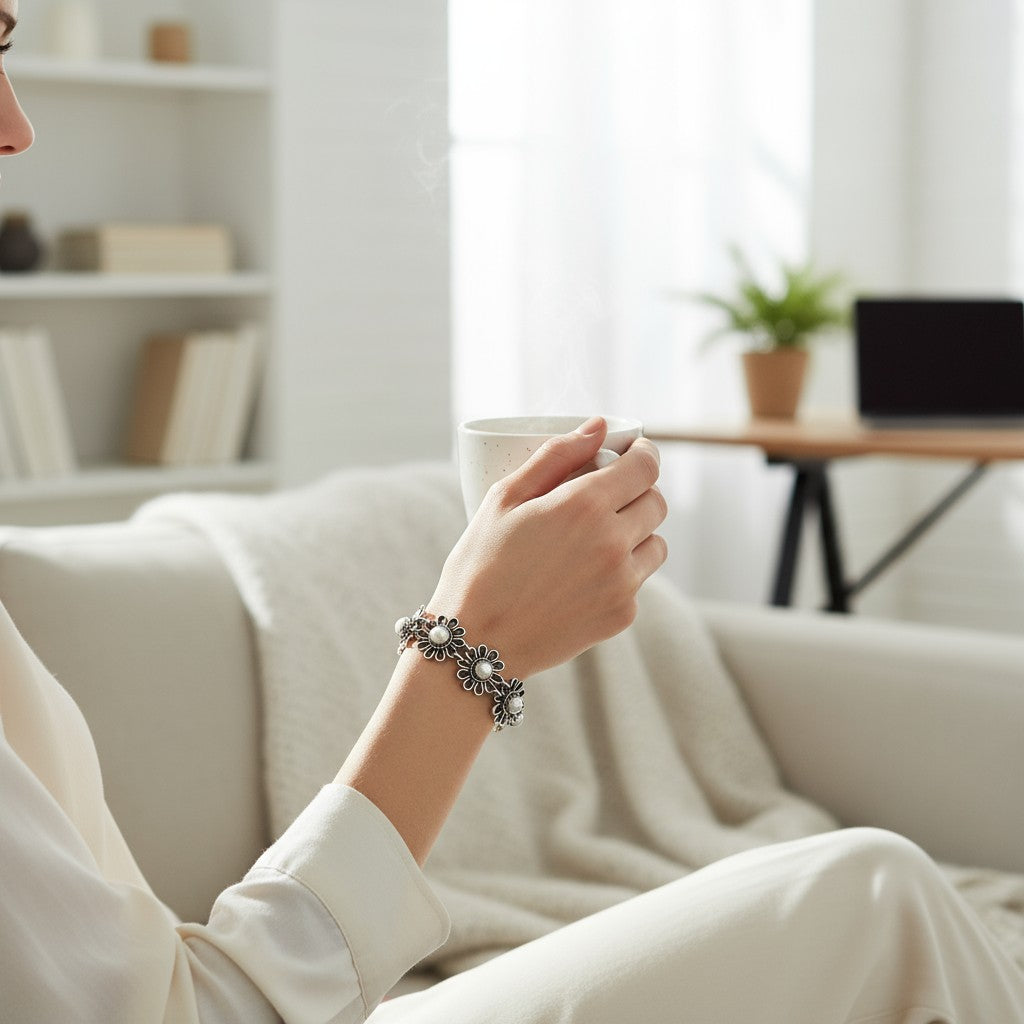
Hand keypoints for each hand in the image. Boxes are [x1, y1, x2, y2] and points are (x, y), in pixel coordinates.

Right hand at [429, 416, 667, 678]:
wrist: (477, 644)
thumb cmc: (481, 565)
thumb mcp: (504, 498)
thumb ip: (556, 455)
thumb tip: (598, 426)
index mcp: (585, 505)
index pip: (645, 465)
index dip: (643, 453)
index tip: (631, 452)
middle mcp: (614, 542)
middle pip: (656, 502)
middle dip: (637, 491)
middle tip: (606, 496)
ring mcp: (623, 583)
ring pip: (655, 543)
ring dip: (636, 533)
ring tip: (595, 541)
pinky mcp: (623, 615)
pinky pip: (638, 581)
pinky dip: (621, 573)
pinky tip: (582, 578)